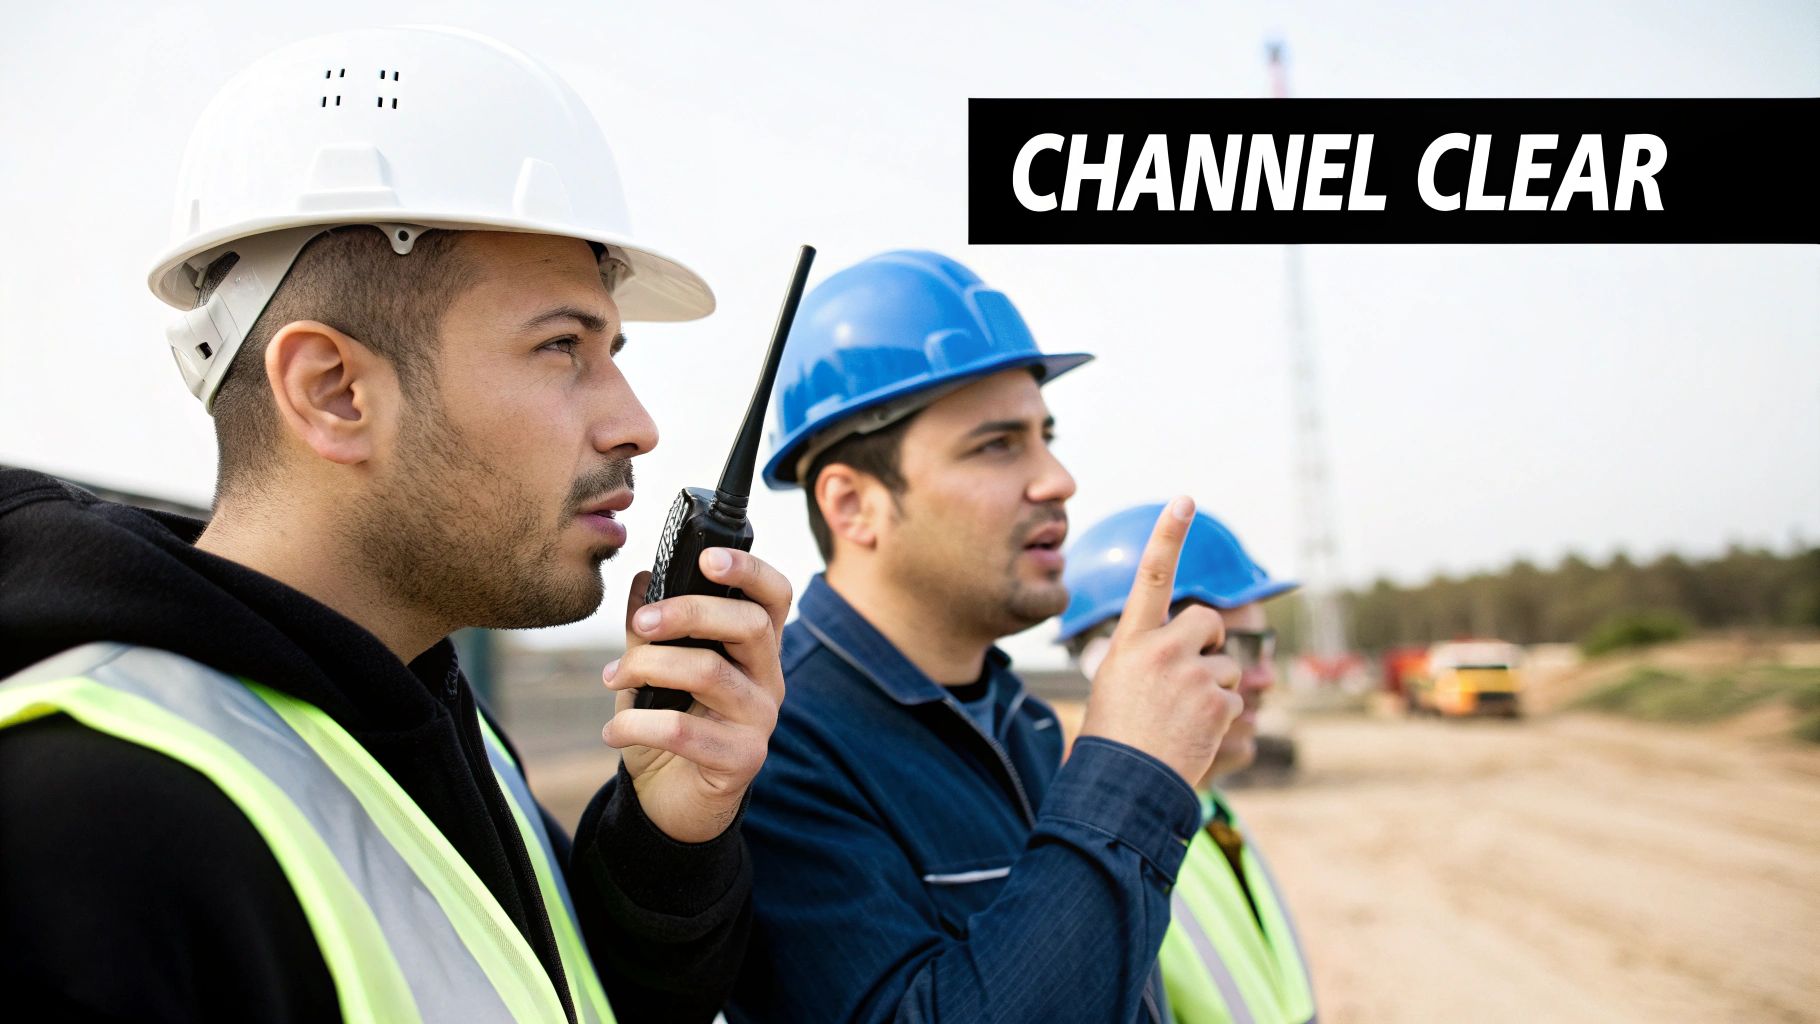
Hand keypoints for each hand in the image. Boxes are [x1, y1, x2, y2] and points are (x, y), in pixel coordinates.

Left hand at [601, 549, 789, 842]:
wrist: (669, 801)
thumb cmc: (667, 725)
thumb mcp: (654, 669)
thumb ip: (651, 627)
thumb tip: (641, 579)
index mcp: (754, 648)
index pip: (775, 596)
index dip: (750, 569)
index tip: (708, 557)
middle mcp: (768, 678)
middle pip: (748, 624)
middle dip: (688, 612)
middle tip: (639, 623)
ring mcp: (760, 720)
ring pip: (711, 673)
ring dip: (650, 668)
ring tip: (612, 678)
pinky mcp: (743, 760)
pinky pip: (687, 731)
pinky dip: (638, 725)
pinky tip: (613, 732)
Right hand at [1077, 496, 1242, 786]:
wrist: (1124, 786)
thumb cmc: (1115, 737)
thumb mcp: (1117, 682)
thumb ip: (1149, 655)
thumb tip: (1193, 645)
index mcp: (1130, 640)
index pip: (1152, 576)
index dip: (1169, 536)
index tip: (1186, 500)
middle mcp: (1161, 649)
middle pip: (1209, 621)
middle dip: (1211, 643)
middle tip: (1190, 678)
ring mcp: (1192, 674)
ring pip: (1227, 668)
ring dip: (1215, 692)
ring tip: (1182, 721)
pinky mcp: (1218, 703)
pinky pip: (1237, 700)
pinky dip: (1223, 720)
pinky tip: (1195, 737)